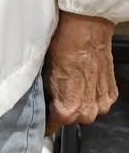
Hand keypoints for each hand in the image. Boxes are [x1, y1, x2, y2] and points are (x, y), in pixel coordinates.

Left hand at [43, 11, 117, 133]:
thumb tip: (44, 100)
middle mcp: (88, 111)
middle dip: (63, 109)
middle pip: (71, 120)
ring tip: (71, 83)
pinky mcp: (111, 92)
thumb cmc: (63, 44)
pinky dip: (91, 94)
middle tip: (55, 92)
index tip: (41, 120)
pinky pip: (98, 101)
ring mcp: (102, 103)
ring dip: (79, 102)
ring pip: (86, 111)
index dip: (45, 122)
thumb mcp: (45, 71)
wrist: (86, 26)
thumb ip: (47, 93)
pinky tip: (84, 80)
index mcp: (68, 109)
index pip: (53, 126)